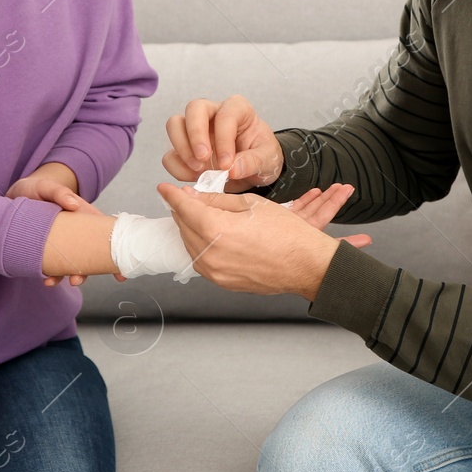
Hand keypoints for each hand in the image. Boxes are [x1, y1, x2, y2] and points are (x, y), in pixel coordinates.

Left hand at [6, 173, 125, 287]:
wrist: (17, 195)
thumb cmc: (36, 189)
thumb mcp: (47, 186)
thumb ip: (60, 192)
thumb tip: (74, 204)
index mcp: (84, 217)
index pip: (105, 234)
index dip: (114, 252)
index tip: (120, 271)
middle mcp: (77, 233)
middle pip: (90, 254)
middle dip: (88, 271)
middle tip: (77, 279)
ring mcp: (63, 243)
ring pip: (73, 263)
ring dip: (68, 275)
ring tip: (54, 281)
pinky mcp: (49, 250)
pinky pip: (54, 265)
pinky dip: (52, 275)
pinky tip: (46, 280)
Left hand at [156, 181, 371, 299]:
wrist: (306, 266)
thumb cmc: (286, 234)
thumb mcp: (251, 204)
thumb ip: (217, 200)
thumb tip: (193, 196)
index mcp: (216, 229)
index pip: (184, 207)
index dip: (172, 195)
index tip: (165, 188)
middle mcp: (210, 254)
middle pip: (184, 227)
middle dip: (183, 211)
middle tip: (186, 198)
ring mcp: (215, 272)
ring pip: (190, 245)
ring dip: (191, 229)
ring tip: (201, 216)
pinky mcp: (222, 282)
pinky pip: (202, 260)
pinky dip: (202, 246)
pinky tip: (212, 236)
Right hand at [163, 95, 282, 192]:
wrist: (255, 169)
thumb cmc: (262, 155)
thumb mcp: (269, 158)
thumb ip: (253, 161)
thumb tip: (232, 169)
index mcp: (238, 109)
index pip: (225, 115)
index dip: (223, 139)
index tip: (227, 164)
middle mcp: (213, 114)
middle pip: (194, 108)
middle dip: (196, 135)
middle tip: (203, 159)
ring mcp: (196, 130)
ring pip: (175, 125)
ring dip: (182, 148)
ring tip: (198, 169)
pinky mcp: (185, 149)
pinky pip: (170, 154)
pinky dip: (177, 167)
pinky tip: (194, 177)